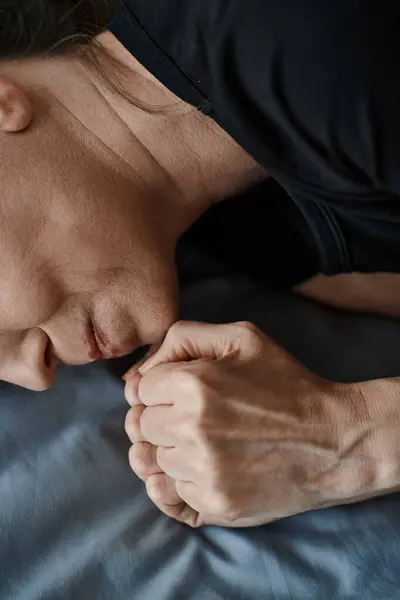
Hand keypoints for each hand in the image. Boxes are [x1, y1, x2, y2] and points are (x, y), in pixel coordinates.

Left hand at [124, 321, 396, 526]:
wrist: (333, 440)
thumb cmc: (285, 382)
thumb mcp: (242, 337)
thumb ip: (183, 337)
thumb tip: (136, 374)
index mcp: (193, 384)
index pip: (139, 388)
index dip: (161, 386)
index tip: (183, 391)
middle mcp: (191, 430)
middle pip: (140, 425)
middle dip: (161, 417)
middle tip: (193, 416)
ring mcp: (202, 472)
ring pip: (149, 461)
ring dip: (167, 450)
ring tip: (198, 442)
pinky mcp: (214, 505)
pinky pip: (167, 495)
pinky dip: (177, 482)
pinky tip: (200, 468)